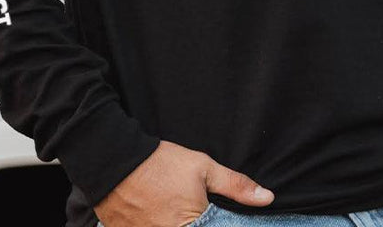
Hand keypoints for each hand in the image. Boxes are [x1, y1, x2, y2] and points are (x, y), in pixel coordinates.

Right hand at [93, 138, 274, 225]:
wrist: (114, 162)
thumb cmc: (161, 163)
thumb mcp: (203, 168)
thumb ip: (236, 186)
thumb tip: (267, 198)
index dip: (216, 223)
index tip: (209, 214)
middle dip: (195, 221)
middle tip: (187, 206)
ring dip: (178, 222)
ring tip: (170, 205)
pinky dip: (157, 224)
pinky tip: (158, 214)